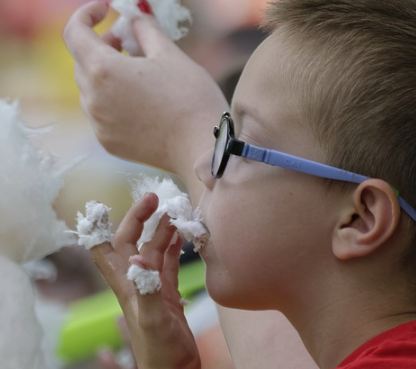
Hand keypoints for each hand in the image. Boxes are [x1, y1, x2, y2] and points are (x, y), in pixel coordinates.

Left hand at [63, 1, 228, 185]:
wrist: (201, 148)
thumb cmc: (190, 97)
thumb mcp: (170, 54)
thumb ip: (145, 30)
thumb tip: (134, 18)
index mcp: (104, 70)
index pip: (75, 33)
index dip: (87, 15)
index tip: (105, 11)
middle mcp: (92, 97)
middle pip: (83, 61)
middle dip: (102, 45)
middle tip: (130, 41)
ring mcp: (98, 123)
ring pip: (91, 88)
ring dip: (107, 75)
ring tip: (140, 74)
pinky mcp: (108, 142)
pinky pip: (101, 112)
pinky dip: (113, 99)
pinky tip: (141, 101)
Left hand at [90, 193, 200, 368]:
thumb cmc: (160, 351)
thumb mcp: (151, 319)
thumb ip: (146, 289)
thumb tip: (138, 258)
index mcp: (126, 286)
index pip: (105, 250)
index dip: (100, 227)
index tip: (107, 205)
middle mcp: (136, 282)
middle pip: (131, 242)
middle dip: (139, 218)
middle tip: (155, 198)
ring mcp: (152, 287)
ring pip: (153, 250)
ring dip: (161, 231)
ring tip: (174, 213)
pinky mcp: (167, 295)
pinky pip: (168, 264)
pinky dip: (174, 248)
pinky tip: (181, 237)